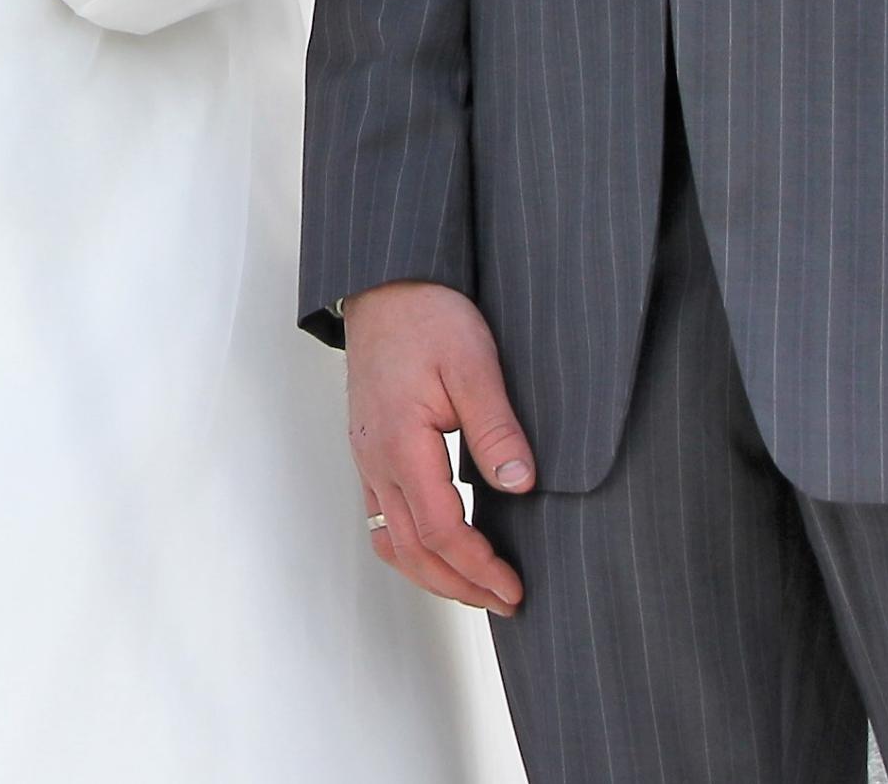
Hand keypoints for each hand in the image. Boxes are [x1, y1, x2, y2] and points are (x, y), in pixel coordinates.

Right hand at [340, 280, 535, 613]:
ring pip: (390, 541)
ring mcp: (367, 457)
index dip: (478, 566)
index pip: (439, 530)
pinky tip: (440, 550)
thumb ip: (495, 427)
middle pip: (410, 550)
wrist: (385, 285)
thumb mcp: (474, 364)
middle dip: (459, 586)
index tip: (514, 585)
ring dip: (432, 576)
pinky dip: (411, 549)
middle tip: (506, 601)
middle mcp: (376, 459)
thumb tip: (520, 485)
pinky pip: (382, 518)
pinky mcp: (370, 450)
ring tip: (476, 589)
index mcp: (401, 443)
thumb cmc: (429, 317)